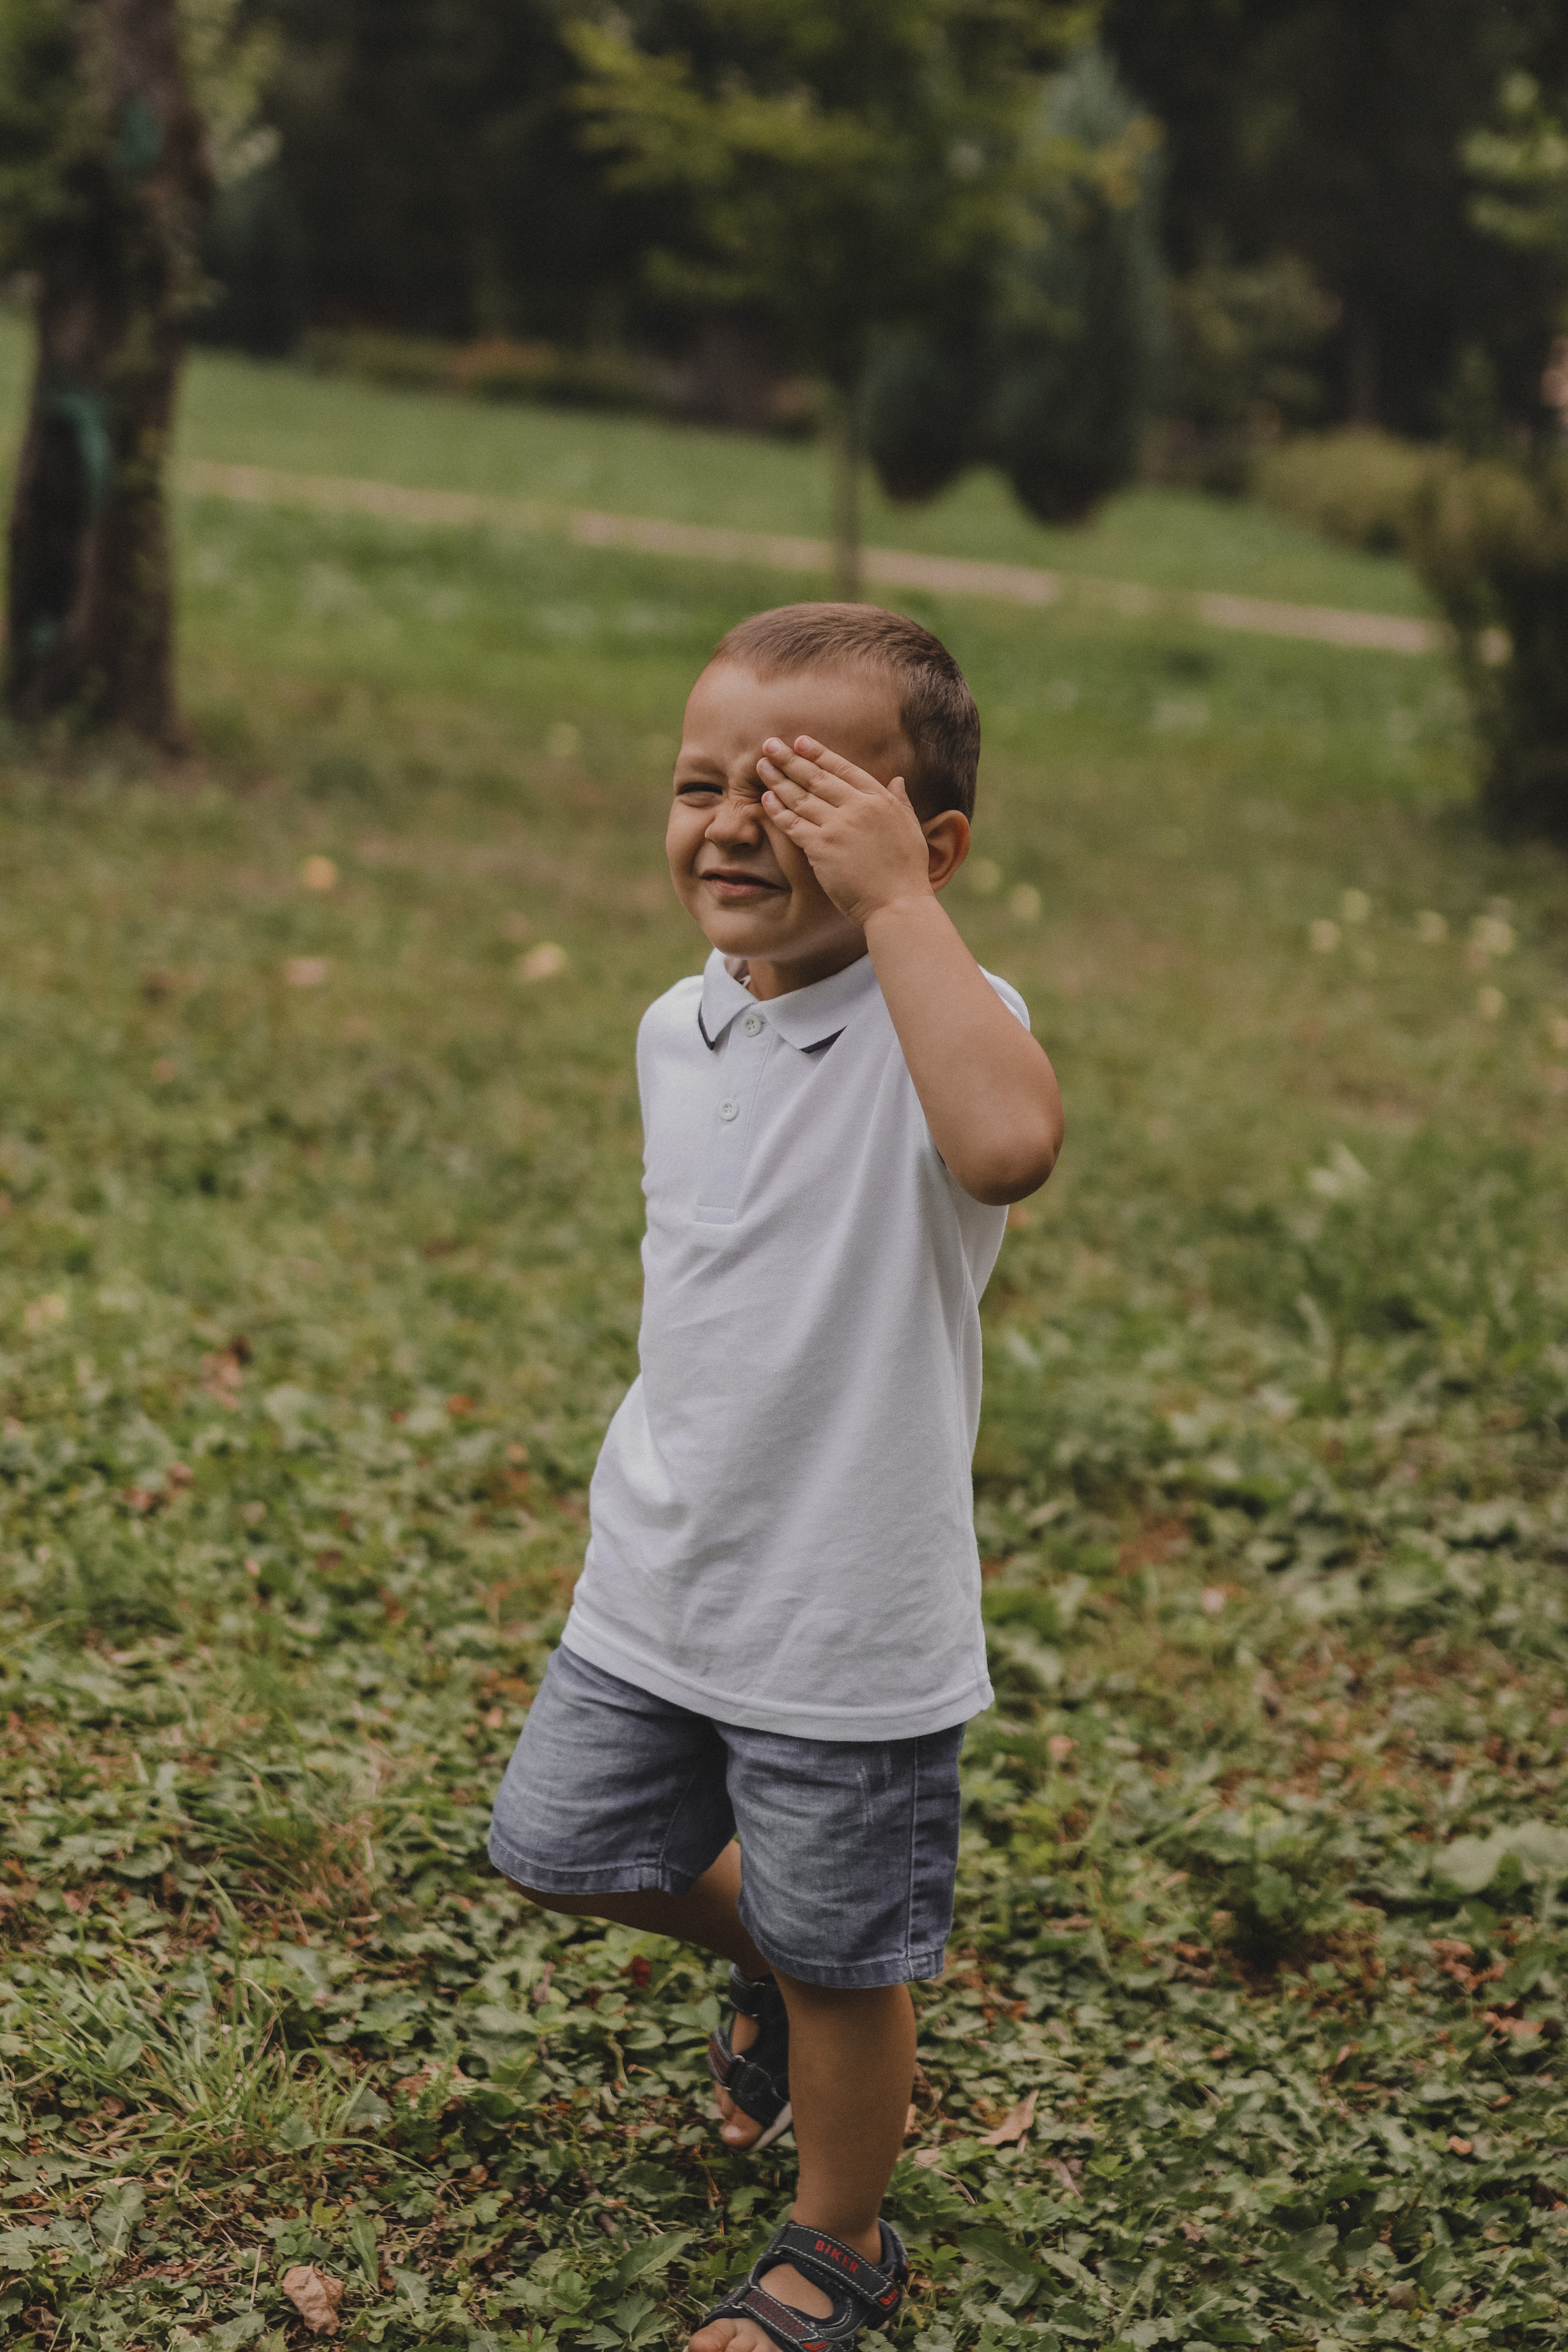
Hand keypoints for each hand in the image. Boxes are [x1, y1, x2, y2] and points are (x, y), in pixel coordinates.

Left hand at [756, 735, 932, 929]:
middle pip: (817, 777)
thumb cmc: (907, 873)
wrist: (898, 905)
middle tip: (769, 744)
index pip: (844, 769)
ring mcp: (838, 826)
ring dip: (778, 780)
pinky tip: (765, 799)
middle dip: (790, 759)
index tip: (800, 741)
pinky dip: (778, 810)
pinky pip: (794, 824)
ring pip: (801, 797)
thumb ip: (902, 802)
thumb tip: (898, 780)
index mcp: (880, 800)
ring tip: (761, 767)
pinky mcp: (822, 848)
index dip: (819, 754)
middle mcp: (858, 807)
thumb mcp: (911, 829)